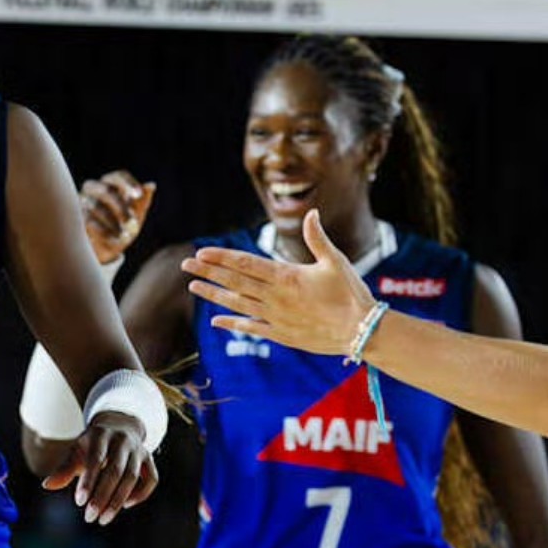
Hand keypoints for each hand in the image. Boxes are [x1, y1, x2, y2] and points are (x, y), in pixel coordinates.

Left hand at [39, 410, 158, 524]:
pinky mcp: (149, 459)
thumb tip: (47, 485)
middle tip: (90, 518)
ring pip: (131, 477)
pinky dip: (141, 494)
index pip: (95, 459)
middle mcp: (122, 440)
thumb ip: (64, 469)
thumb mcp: (77, 452)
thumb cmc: (92, 446)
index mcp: (101, 435)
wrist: (118, 426)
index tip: (80, 503)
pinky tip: (126, 505)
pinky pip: (151, 479)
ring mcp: (138, 449)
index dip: (88, 481)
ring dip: (118, 501)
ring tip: (103, 519)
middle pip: (114, 471)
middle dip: (102, 496)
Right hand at [80, 171, 155, 264]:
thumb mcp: (136, 216)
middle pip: (106, 190)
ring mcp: (82, 202)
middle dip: (121, 207)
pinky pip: (87, 220)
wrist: (105, 249)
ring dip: (112, 222)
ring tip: (124, 236)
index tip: (139, 195)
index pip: (118, 176)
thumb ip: (143, 201)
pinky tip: (114, 239)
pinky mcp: (76, 218)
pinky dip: (102, 231)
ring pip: (96, 206)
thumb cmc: (122, 227)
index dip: (128, 183)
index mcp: (110, 184)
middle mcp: (94, 189)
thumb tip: (151, 185)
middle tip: (132, 223)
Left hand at [181, 209, 375, 354]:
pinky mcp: (281, 334)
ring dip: (213, 295)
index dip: (222, 258)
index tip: (202, 252)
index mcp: (286, 276)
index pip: (246, 264)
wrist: (361, 331)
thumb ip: (318, 238)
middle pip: (235, 282)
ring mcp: (275, 317)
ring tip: (193, 287)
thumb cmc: (351, 294)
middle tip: (186, 264)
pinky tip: (215, 320)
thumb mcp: (335, 261)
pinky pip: (251, 328)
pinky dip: (232, 323)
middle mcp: (275, 297)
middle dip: (209, 272)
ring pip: (237, 304)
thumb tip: (311, 213)